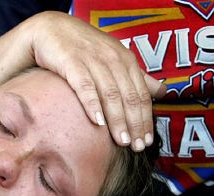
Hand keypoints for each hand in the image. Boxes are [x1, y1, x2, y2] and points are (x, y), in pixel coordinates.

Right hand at [28, 11, 165, 150]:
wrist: (51, 30)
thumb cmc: (84, 48)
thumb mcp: (114, 59)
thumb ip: (137, 77)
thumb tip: (162, 91)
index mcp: (126, 60)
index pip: (141, 94)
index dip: (146, 119)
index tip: (147, 140)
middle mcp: (112, 59)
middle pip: (128, 96)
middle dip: (135, 123)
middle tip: (137, 146)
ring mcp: (92, 60)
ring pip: (110, 93)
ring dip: (118, 119)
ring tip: (121, 141)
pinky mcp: (71, 61)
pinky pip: (84, 85)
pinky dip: (92, 103)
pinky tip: (97, 122)